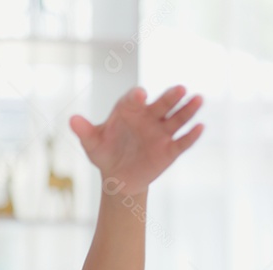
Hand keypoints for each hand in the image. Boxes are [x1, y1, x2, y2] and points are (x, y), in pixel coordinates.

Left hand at [69, 86, 202, 195]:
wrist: (118, 177)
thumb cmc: (105, 154)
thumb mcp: (92, 144)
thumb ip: (84, 131)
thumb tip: (72, 120)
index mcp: (130, 111)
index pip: (134, 99)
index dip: (137, 97)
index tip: (140, 96)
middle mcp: (149, 117)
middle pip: (162, 104)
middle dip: (171, 97)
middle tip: (180, 89)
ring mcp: (161, 132)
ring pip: (177, 119)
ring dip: (188, 110)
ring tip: (198, 99)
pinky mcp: (170, 150)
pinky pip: (182, 142)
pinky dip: (191, 135)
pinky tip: (200, 127)